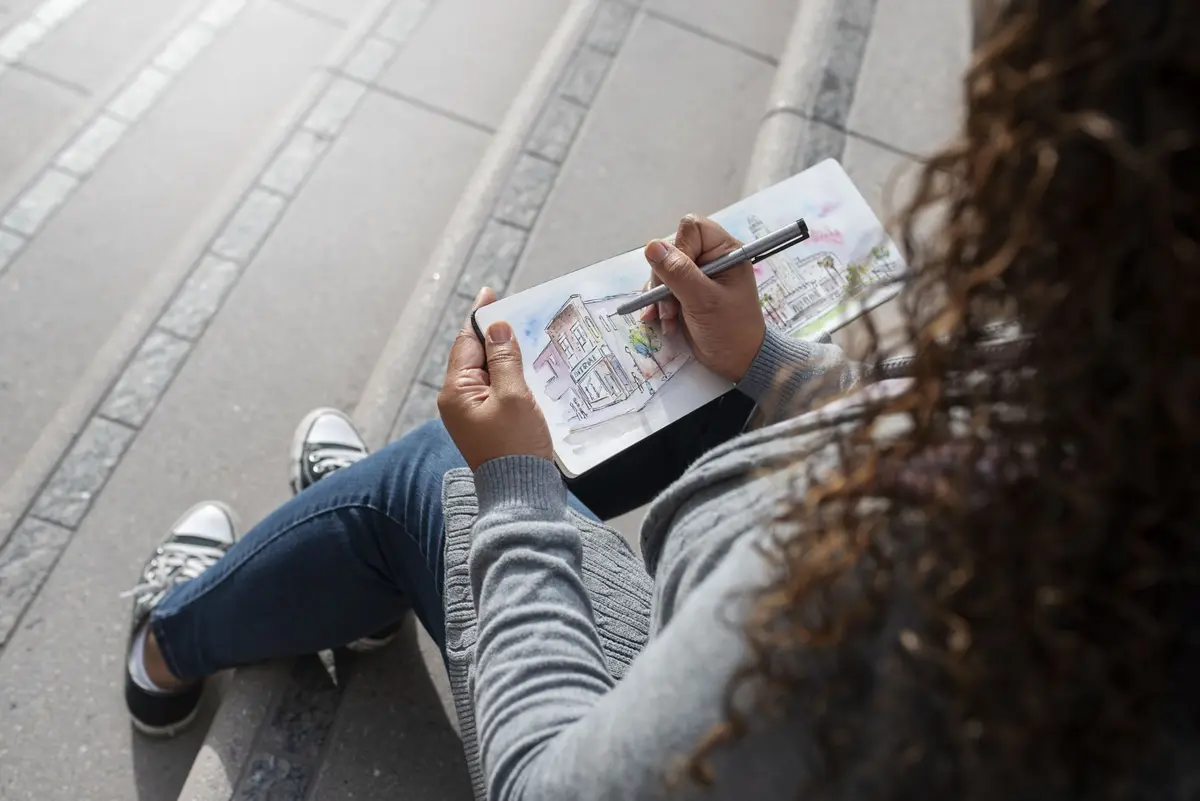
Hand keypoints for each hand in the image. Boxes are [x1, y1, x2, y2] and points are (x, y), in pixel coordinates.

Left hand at [438, 288, 553, 470]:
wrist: (521, 493)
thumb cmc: (516, 445)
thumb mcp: (514, 396)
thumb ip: (504, 359)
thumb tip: (497, 327)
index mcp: (456, 391)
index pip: (467, 342)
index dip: (480, 317)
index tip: (490, 292)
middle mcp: (456, 401)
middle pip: (473, 356)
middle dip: (493, 335)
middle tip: (514, 312)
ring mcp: (469, 414)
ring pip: (484, 372)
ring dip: (502, 355)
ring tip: (522, 336)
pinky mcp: (484, 424)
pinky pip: (492, 390)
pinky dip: (505, 375)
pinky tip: (523, 368)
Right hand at [641, 215, 765, 382]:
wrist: (737, 361)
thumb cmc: (731, 330)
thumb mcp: (704, 301)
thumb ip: (678, 273)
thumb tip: (651, 246)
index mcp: (725, 251)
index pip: (691, 229)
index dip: (678, 249)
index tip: (678, 278)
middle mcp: (710, 258)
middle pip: (671, 249)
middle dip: (665, 280)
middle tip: (670, 307)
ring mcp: (696, 275)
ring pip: (662, 269)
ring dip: (659, 296)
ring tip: (669, 319)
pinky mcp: (685, 291)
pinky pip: (661, 287)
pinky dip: (658, 304)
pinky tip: (664, 322)